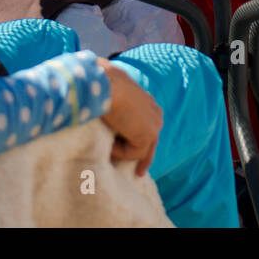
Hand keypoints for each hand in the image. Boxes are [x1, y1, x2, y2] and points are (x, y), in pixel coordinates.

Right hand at [96, 58, 162, 176]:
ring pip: (140, 150)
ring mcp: (154, 125)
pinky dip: (118, 151)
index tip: (138, 152)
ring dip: (122, 152)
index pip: (148, 125)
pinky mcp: (148, 136)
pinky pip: (131, 153)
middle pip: (151, 142)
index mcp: (148, 102)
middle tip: (139, 173)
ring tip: (106, 148)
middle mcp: (155, 114)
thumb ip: (116, 105)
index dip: (142, 139)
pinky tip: (110, 138)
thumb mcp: (111, 95)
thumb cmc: (102, 86)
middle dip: (145, 158)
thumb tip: (103, 111)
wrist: (105, 85)